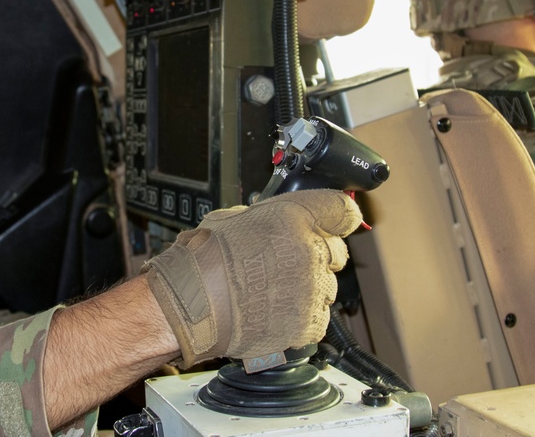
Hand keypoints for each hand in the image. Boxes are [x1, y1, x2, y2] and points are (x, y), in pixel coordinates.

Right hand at [142, 190, 360, 368]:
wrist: (192, 304)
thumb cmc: (204, 261)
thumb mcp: (234, 217)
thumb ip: (271, 218)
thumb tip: (282, 222)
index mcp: (294, 218)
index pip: (341, 210)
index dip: (339, 217)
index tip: (337, 223)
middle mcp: (310, 251)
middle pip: (336, 251)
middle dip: (316, 255)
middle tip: (285, 263)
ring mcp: (312, 289)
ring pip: (327, 286)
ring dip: (307, 288)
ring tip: (271, 292)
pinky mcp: (309, 323)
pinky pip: (318, 318)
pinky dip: (300, 318)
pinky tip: (272, 312)